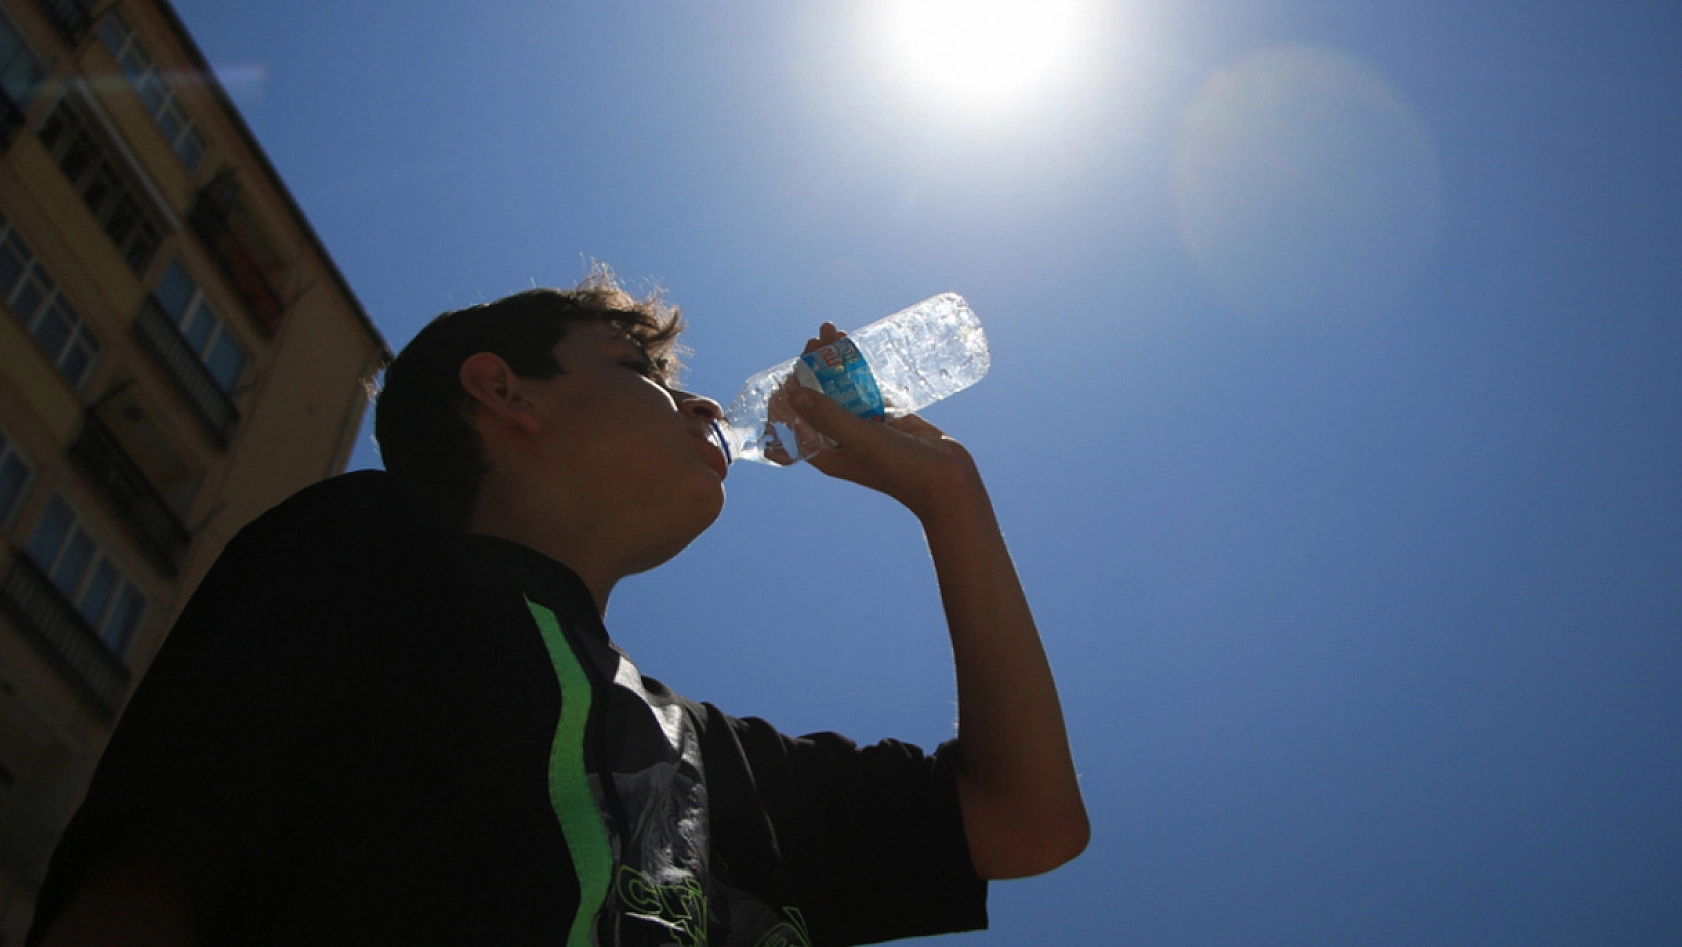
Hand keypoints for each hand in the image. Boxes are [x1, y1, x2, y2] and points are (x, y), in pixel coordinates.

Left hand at [789, 323, 982, 521]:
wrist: (947, 477)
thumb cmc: (900, 468)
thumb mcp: (861, 439)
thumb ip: (828, 416)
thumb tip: (792, 394)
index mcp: (825, 453)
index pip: (792, 422)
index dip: (786, 397)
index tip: (789, 371)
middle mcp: (839, 439)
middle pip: (816, 398)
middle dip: (812, 369)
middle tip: (814, 341)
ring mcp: (862, 425)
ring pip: (840, 388)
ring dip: (834, 361)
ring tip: (832, 331)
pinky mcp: (884, 415)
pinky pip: (864, 386)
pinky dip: (857, 367)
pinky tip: (854, 345)